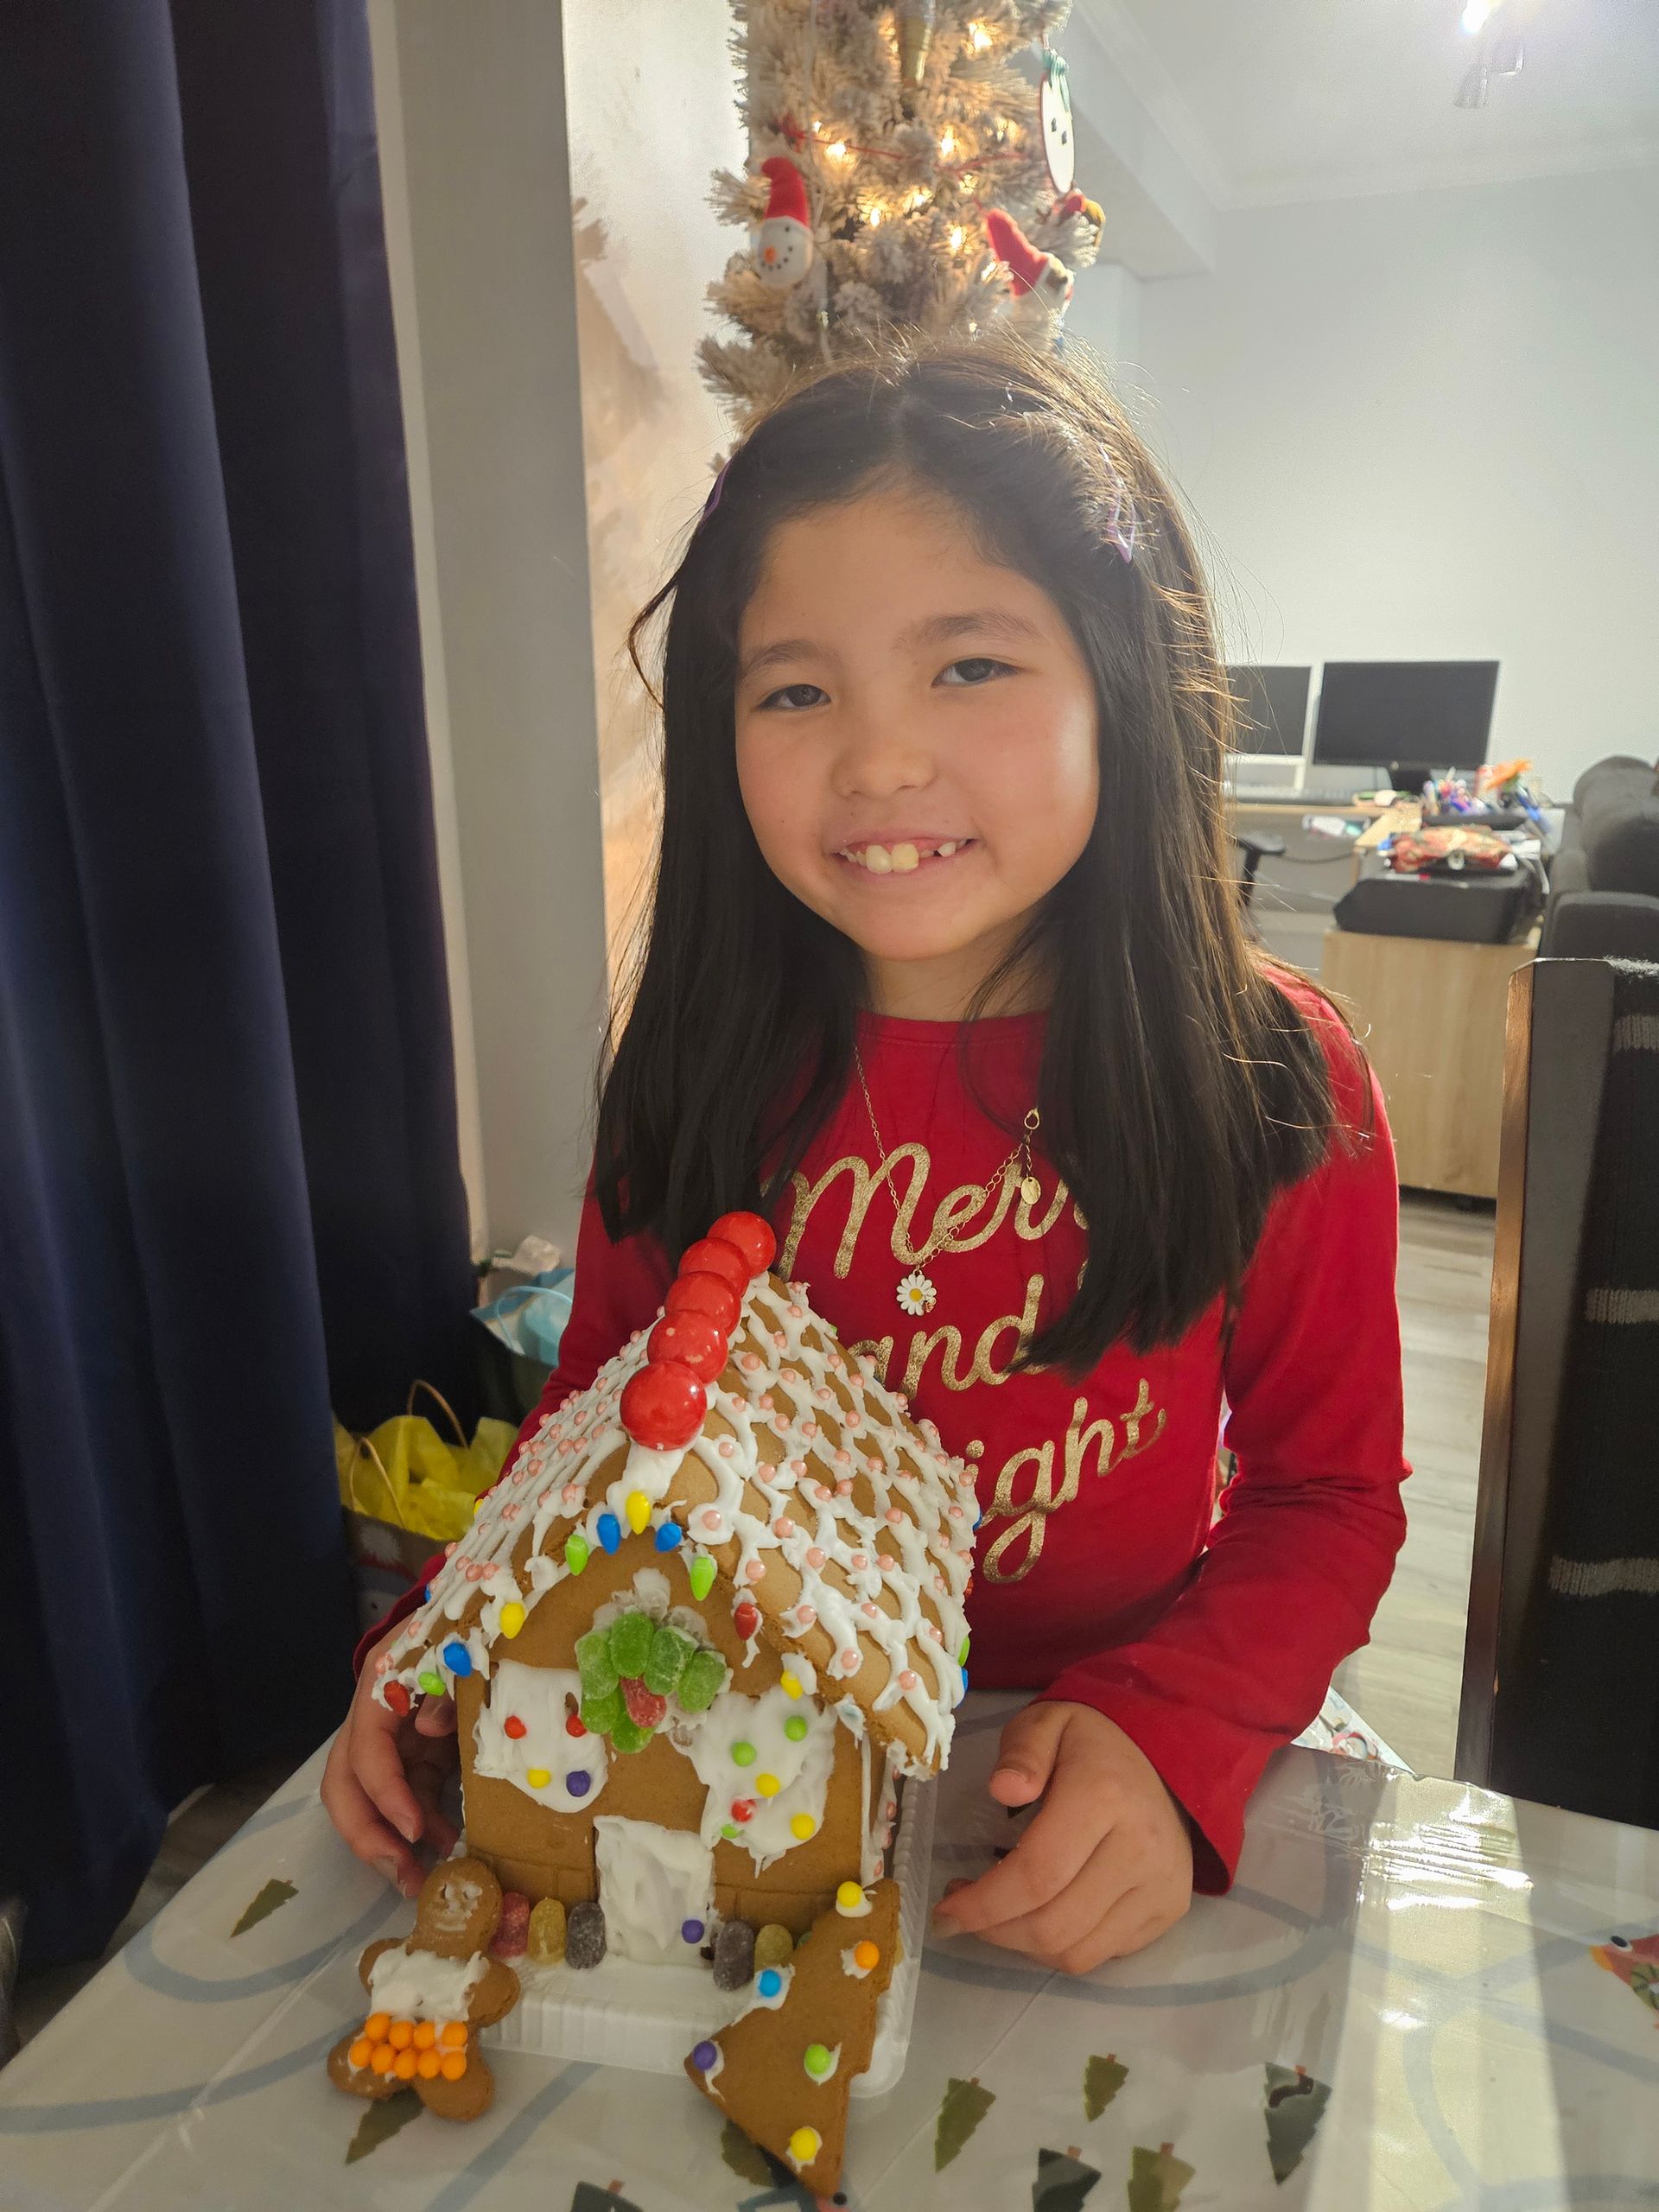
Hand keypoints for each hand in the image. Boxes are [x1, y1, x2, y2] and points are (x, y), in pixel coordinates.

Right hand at [320, 1620, 459, 1896]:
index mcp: (380, 1689)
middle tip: (402, 1874)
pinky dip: (421, 1824)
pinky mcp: (416, 1755)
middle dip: (367, 1836)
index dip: (385, 1793)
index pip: (366, 1750)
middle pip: (345, 1787)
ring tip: (426, 1876)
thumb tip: (428, 1727)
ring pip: (372, 1802)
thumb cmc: (470, 1628)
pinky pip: (408, 1798)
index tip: (415, 1831)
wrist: (481, 1612)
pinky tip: (448, 1842)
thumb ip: (447, 1686)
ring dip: (392, 1842)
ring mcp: (393, 1741)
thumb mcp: (462, 1650)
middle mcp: (374, 1721)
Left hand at [932, 1701, 1192, 1973]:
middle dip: (995, 1931)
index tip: (945, 1910)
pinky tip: (1041, 1916)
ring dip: (1024, 1947)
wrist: (1162, 1755)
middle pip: (1054, 1924)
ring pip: (1078, 1953)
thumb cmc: (1089, 1741)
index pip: (1037, 1874)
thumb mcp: (1045, 1723)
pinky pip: (1104, 1954)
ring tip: (999, 1916)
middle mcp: (1141, 1849)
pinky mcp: (1170, 1909)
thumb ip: (1021, 1753)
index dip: (984, 1905)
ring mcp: (1161, 1886)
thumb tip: (1003, 1790)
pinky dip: (1062, 1948)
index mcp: (1104, 1796)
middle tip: (964, 1914)